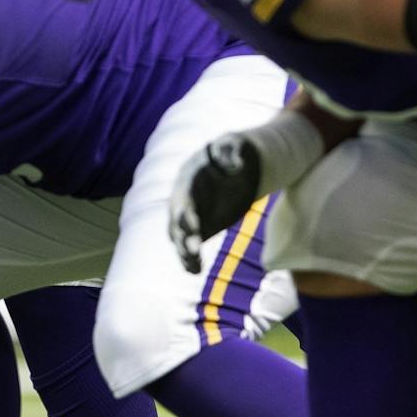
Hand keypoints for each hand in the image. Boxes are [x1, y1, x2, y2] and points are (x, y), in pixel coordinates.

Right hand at [169, 135, 264, 272]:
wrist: (239, 162)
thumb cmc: (234, 150)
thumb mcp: (234, 145)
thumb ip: (231, 152)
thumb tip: (235, 166)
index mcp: (187, 180)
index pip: (182, 199)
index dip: (184, 213)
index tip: (193, 227)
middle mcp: (184, 200)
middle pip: (177, 222)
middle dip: (183, 237)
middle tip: (192, 251)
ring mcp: (191, 215)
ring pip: (180, 237)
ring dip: (185, 252)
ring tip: (194, 267)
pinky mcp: (201, 227)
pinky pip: (191, 246)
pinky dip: (191, 259)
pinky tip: (196, 271)